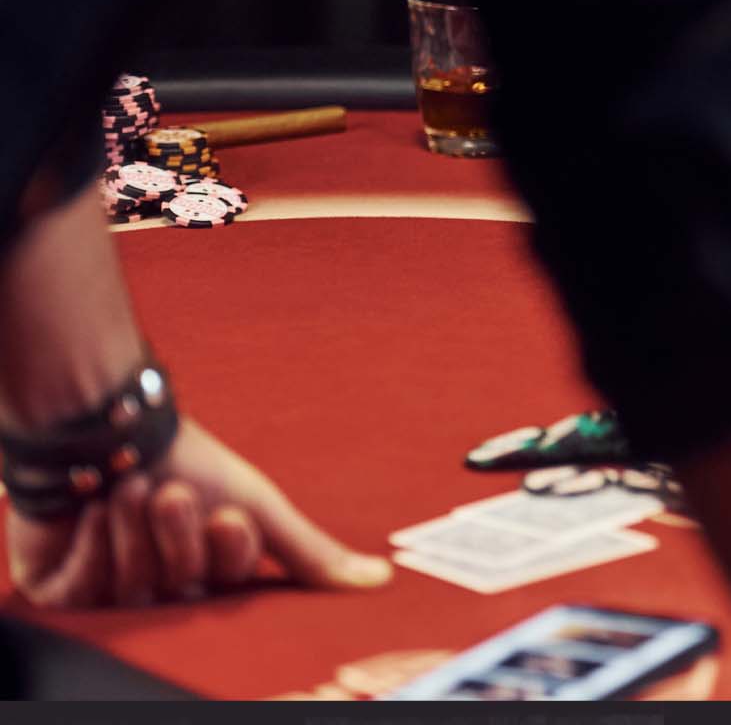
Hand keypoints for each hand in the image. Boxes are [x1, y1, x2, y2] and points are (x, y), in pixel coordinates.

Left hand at [6, 417, 390, 606]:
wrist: (105, 425)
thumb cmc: (183, 458)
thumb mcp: (256, 503)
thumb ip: (311, 552)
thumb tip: (383, 579)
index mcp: (211, 571)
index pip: (230, 584)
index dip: (229, 550)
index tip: (226, 512)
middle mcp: (161, 586)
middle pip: (183, 586)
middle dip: (179, 532)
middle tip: (169, 491)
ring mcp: (108, 590)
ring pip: (135, 587)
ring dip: (134, 527)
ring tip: (128, 486)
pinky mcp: (61, 590)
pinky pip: (86, 588)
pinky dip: (94, 541)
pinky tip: (91, 510)